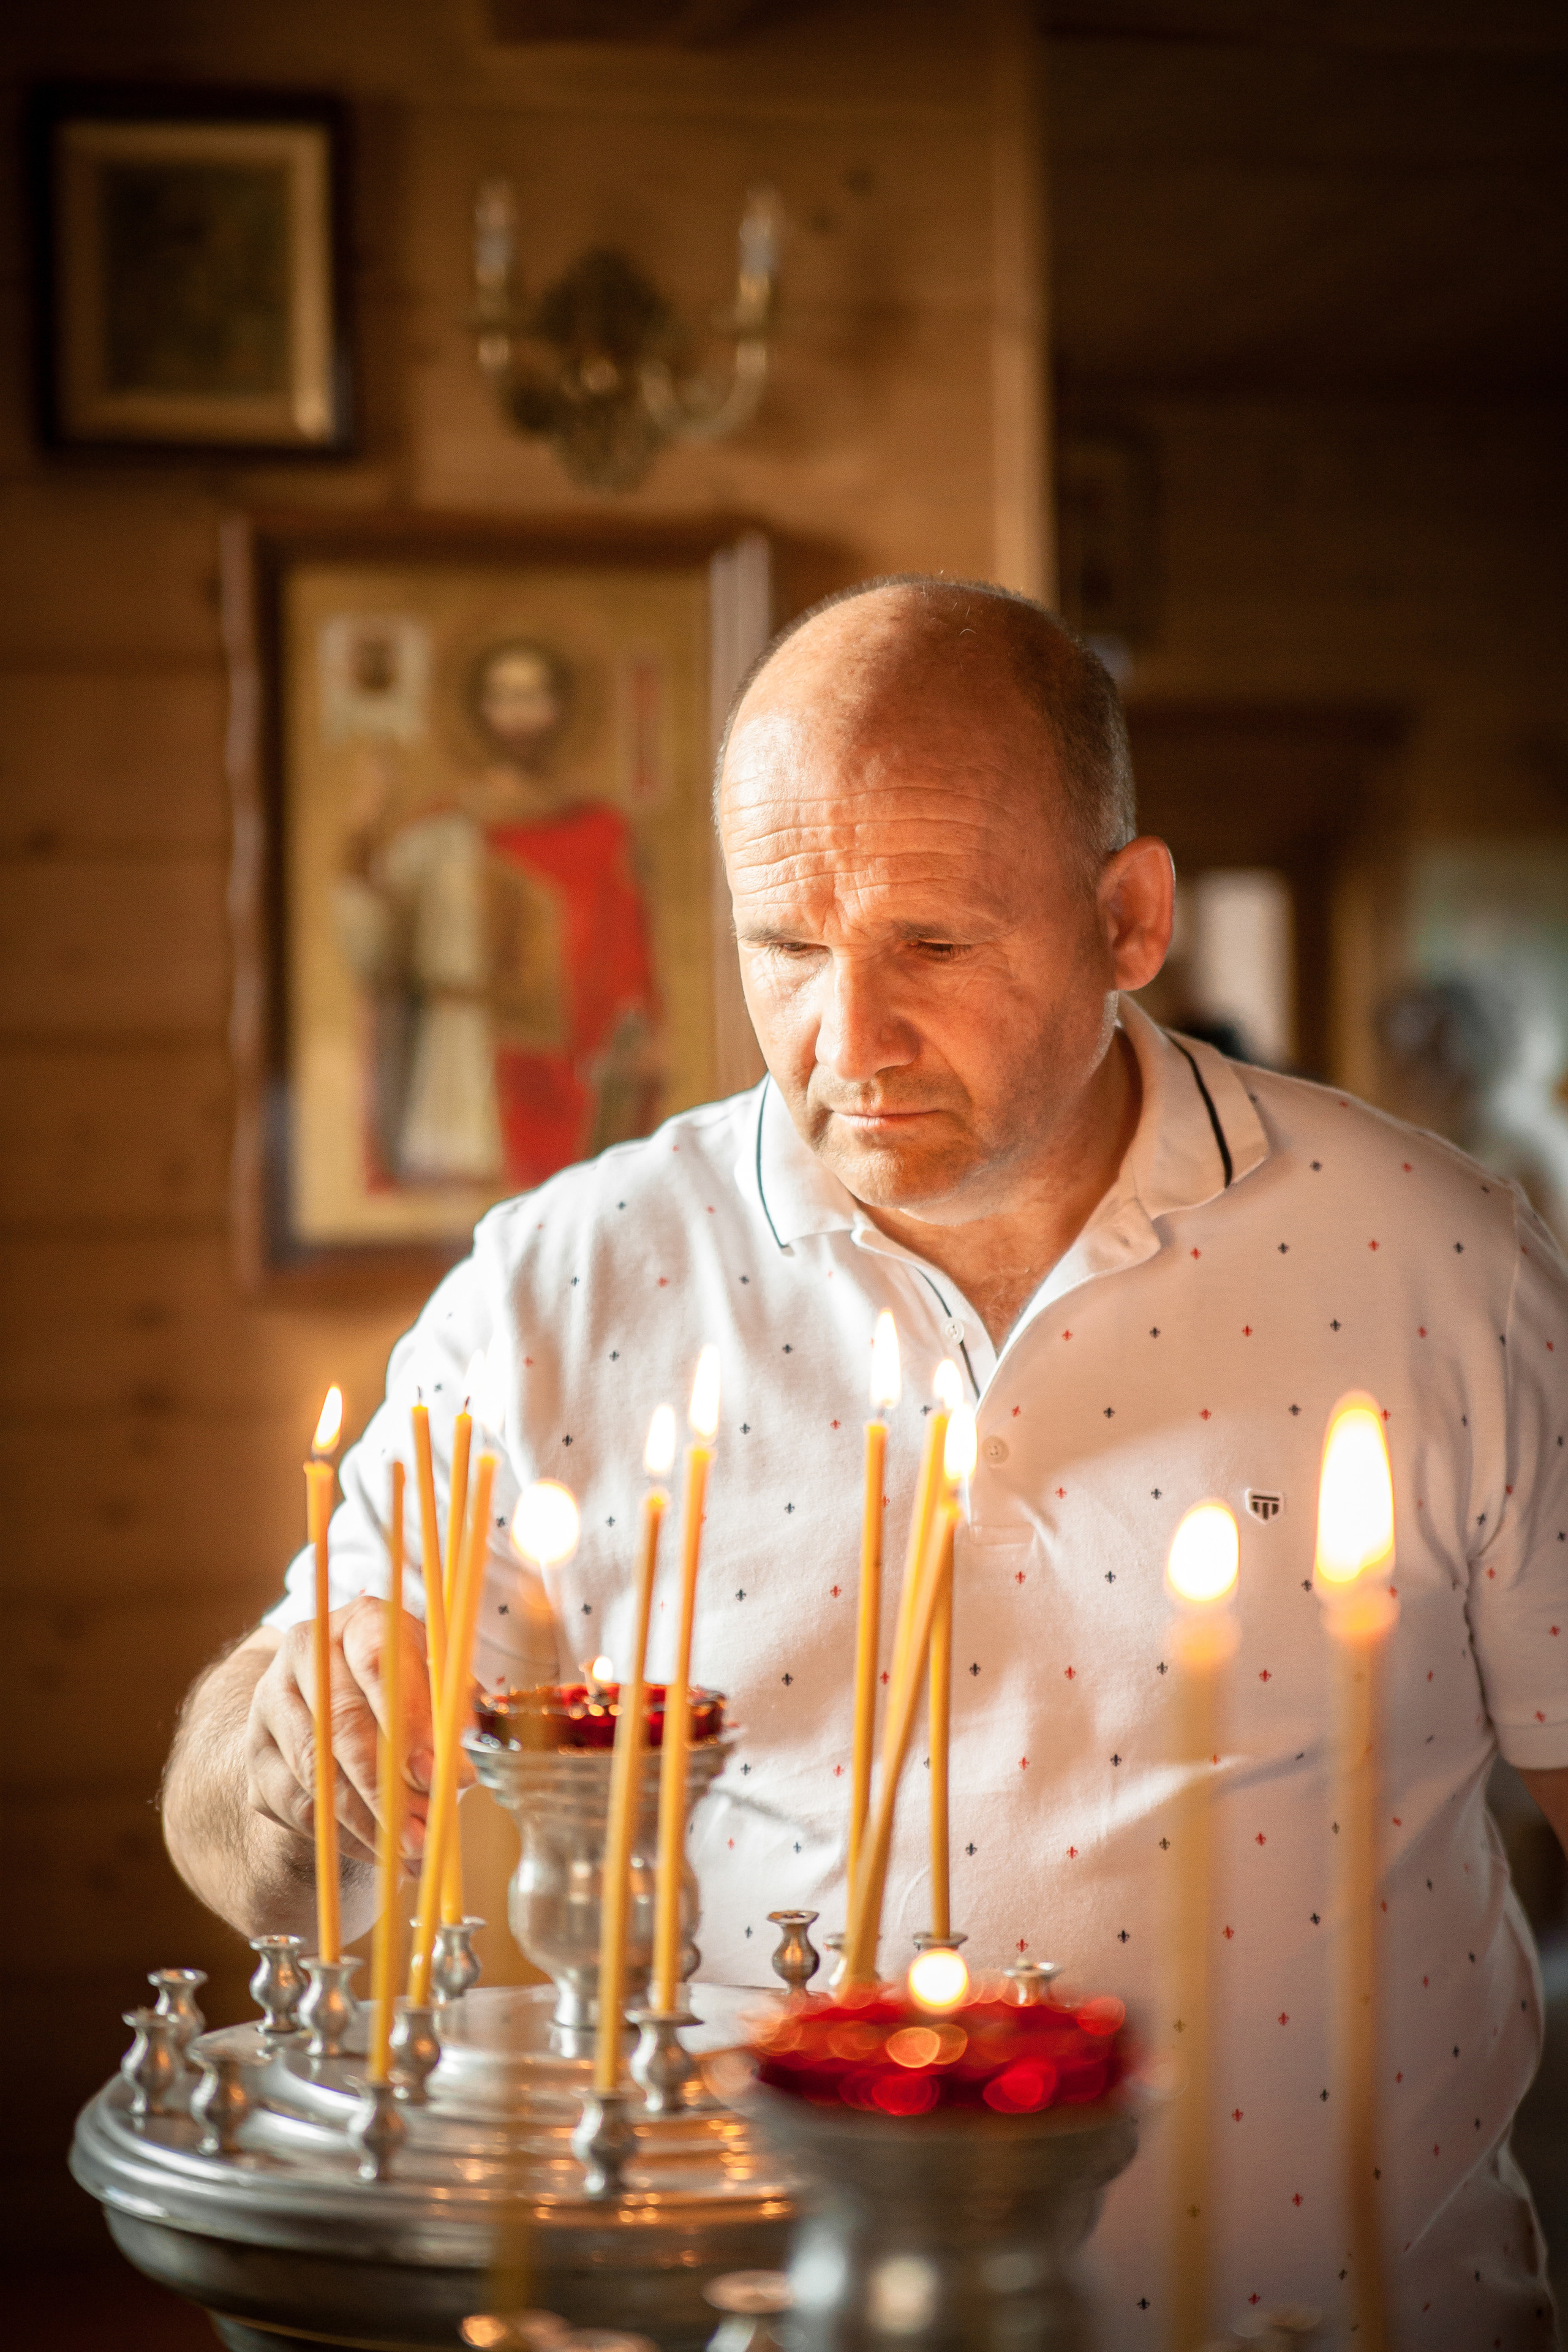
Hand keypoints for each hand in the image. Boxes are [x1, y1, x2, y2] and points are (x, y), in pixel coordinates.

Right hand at [244, 1601, 460, 1868]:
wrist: (329, 1703)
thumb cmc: (405, 1689)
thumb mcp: (439, 1683)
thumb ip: (454, 1714)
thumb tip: (462, 1765)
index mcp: (360, 1621)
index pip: (378, 1660)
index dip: (409, 1719)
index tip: (436, 1773)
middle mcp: (305, 1652)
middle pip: (342, 1721)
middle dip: (388, 1785)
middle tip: (425, 1831)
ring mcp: (271, 1703)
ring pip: (316, 1771)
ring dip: (369, 1820)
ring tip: (412, 1851)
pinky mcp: (256, 1756)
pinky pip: (299, 1805)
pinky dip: (344, 1836)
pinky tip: (382, 1853)